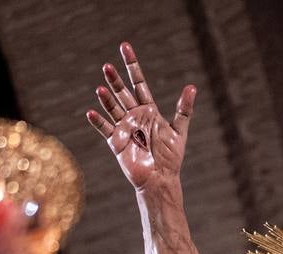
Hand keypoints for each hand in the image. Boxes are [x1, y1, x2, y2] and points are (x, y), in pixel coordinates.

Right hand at [85, 42, 194, 190]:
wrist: (160, 178)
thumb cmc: (171, 157)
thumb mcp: (179, 130)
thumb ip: (184, 109)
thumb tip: (192, 86)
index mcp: (148, 110)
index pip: (138, 82)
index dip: (132, 65)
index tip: (124, 47)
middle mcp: (134, 116)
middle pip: (122, 93)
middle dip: (115, 80)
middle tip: (107, 66)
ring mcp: (124, 127)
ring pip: (113, 108)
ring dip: (106, 99)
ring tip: (101, 88)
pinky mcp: (117, 142)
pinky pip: (105, 129)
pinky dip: (98, 121)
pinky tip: (91, 112)